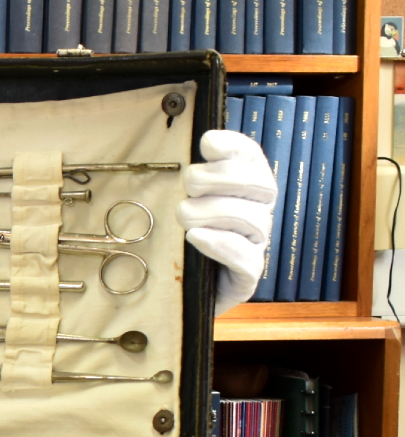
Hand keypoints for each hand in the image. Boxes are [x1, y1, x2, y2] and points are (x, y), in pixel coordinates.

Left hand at [177, 130, 277, 314]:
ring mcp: (256, 245)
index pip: (252, 157)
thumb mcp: (176, 204)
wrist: (178, 293)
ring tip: (184, 217)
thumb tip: (196, 146)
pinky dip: (220, 244)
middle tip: (188, 186)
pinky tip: (196, 237)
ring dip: (214, 212)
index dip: (234, 147)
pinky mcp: (247, 276)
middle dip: (220, 179)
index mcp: (244, 187)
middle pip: (260, 184)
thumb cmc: (178, 240)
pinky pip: (246, 258)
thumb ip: (188, 177)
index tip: (207, 143)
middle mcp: (258, 212)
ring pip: (252, 219)